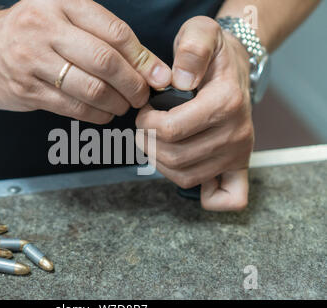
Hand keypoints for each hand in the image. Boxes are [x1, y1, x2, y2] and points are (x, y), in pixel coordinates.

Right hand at [0, 0, 170, 123]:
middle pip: (104, 61)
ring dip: (117, 103)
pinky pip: (72, 107)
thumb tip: (150, 67)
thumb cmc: (31, 31)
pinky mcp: (25, 90)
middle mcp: (44, 28)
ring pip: (90, 88)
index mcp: (61, 3)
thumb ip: (102, 35)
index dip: (143, 58)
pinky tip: (104, 113)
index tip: (160, 76)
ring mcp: (31, 60)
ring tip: (124, 106)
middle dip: (133, 84)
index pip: (115, 32)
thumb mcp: (62, 17)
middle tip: (143, 96)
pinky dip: (96, 114)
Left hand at [135, 16, 253, 210]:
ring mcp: (239, 153)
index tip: (145, 111)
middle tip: (145, 127)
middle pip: (175, 158)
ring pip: (186, 177)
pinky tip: (188, 170)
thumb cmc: (213, 56)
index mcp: (226, 102)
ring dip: (161, 163)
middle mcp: (236, 133)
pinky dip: (206, 197)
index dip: (146, 123)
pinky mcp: (239, 165)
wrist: (236, 69)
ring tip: (156, 142)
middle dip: (148, 143)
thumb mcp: (201, 33)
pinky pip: (227, 198)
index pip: (171, 130)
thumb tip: (180, 80)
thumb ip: (192, 48)